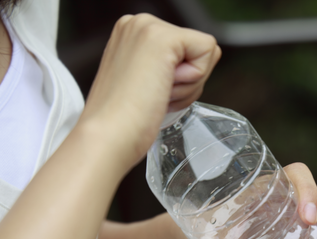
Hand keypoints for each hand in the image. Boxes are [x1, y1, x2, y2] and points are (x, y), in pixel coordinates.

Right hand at [79, 14, 221, 169]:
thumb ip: (163, 69)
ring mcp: (149, 28)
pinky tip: (164, 88)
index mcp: (132, 34)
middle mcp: (139, 24)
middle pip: (199, 51)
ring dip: (188, 85)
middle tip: (154, 96)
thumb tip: (188, 71)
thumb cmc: (122, 124)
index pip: (186, 50)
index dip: (181, 80)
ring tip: (154, 95)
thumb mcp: (143, 84)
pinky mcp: (163, 38)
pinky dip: (194, 79)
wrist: (108, 137)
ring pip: (206, 53)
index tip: (151, 93)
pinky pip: (208, 51)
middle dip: (187, 83)